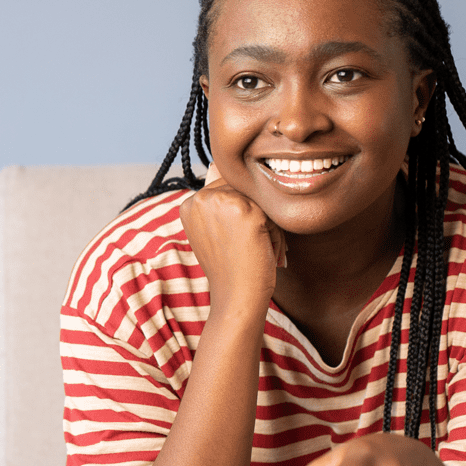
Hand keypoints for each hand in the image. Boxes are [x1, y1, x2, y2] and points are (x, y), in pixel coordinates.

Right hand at [180, 162, 286, 309]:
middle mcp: (201, 198)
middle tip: (251, 250)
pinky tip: (266, 253)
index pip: (228, 189)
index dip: (241, 216)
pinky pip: (274, 213)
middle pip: (245, 191)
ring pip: (260, 200)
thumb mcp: (216, 232)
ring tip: (258, 251)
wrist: (237, 298)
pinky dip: (276, 235)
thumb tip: (225, 167)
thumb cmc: (231, 269)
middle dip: (256, 219)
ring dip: (268, 227)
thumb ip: (219, 203)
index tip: (236, 243)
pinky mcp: (247, 211)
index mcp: (189, 203)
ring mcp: (223, 203)